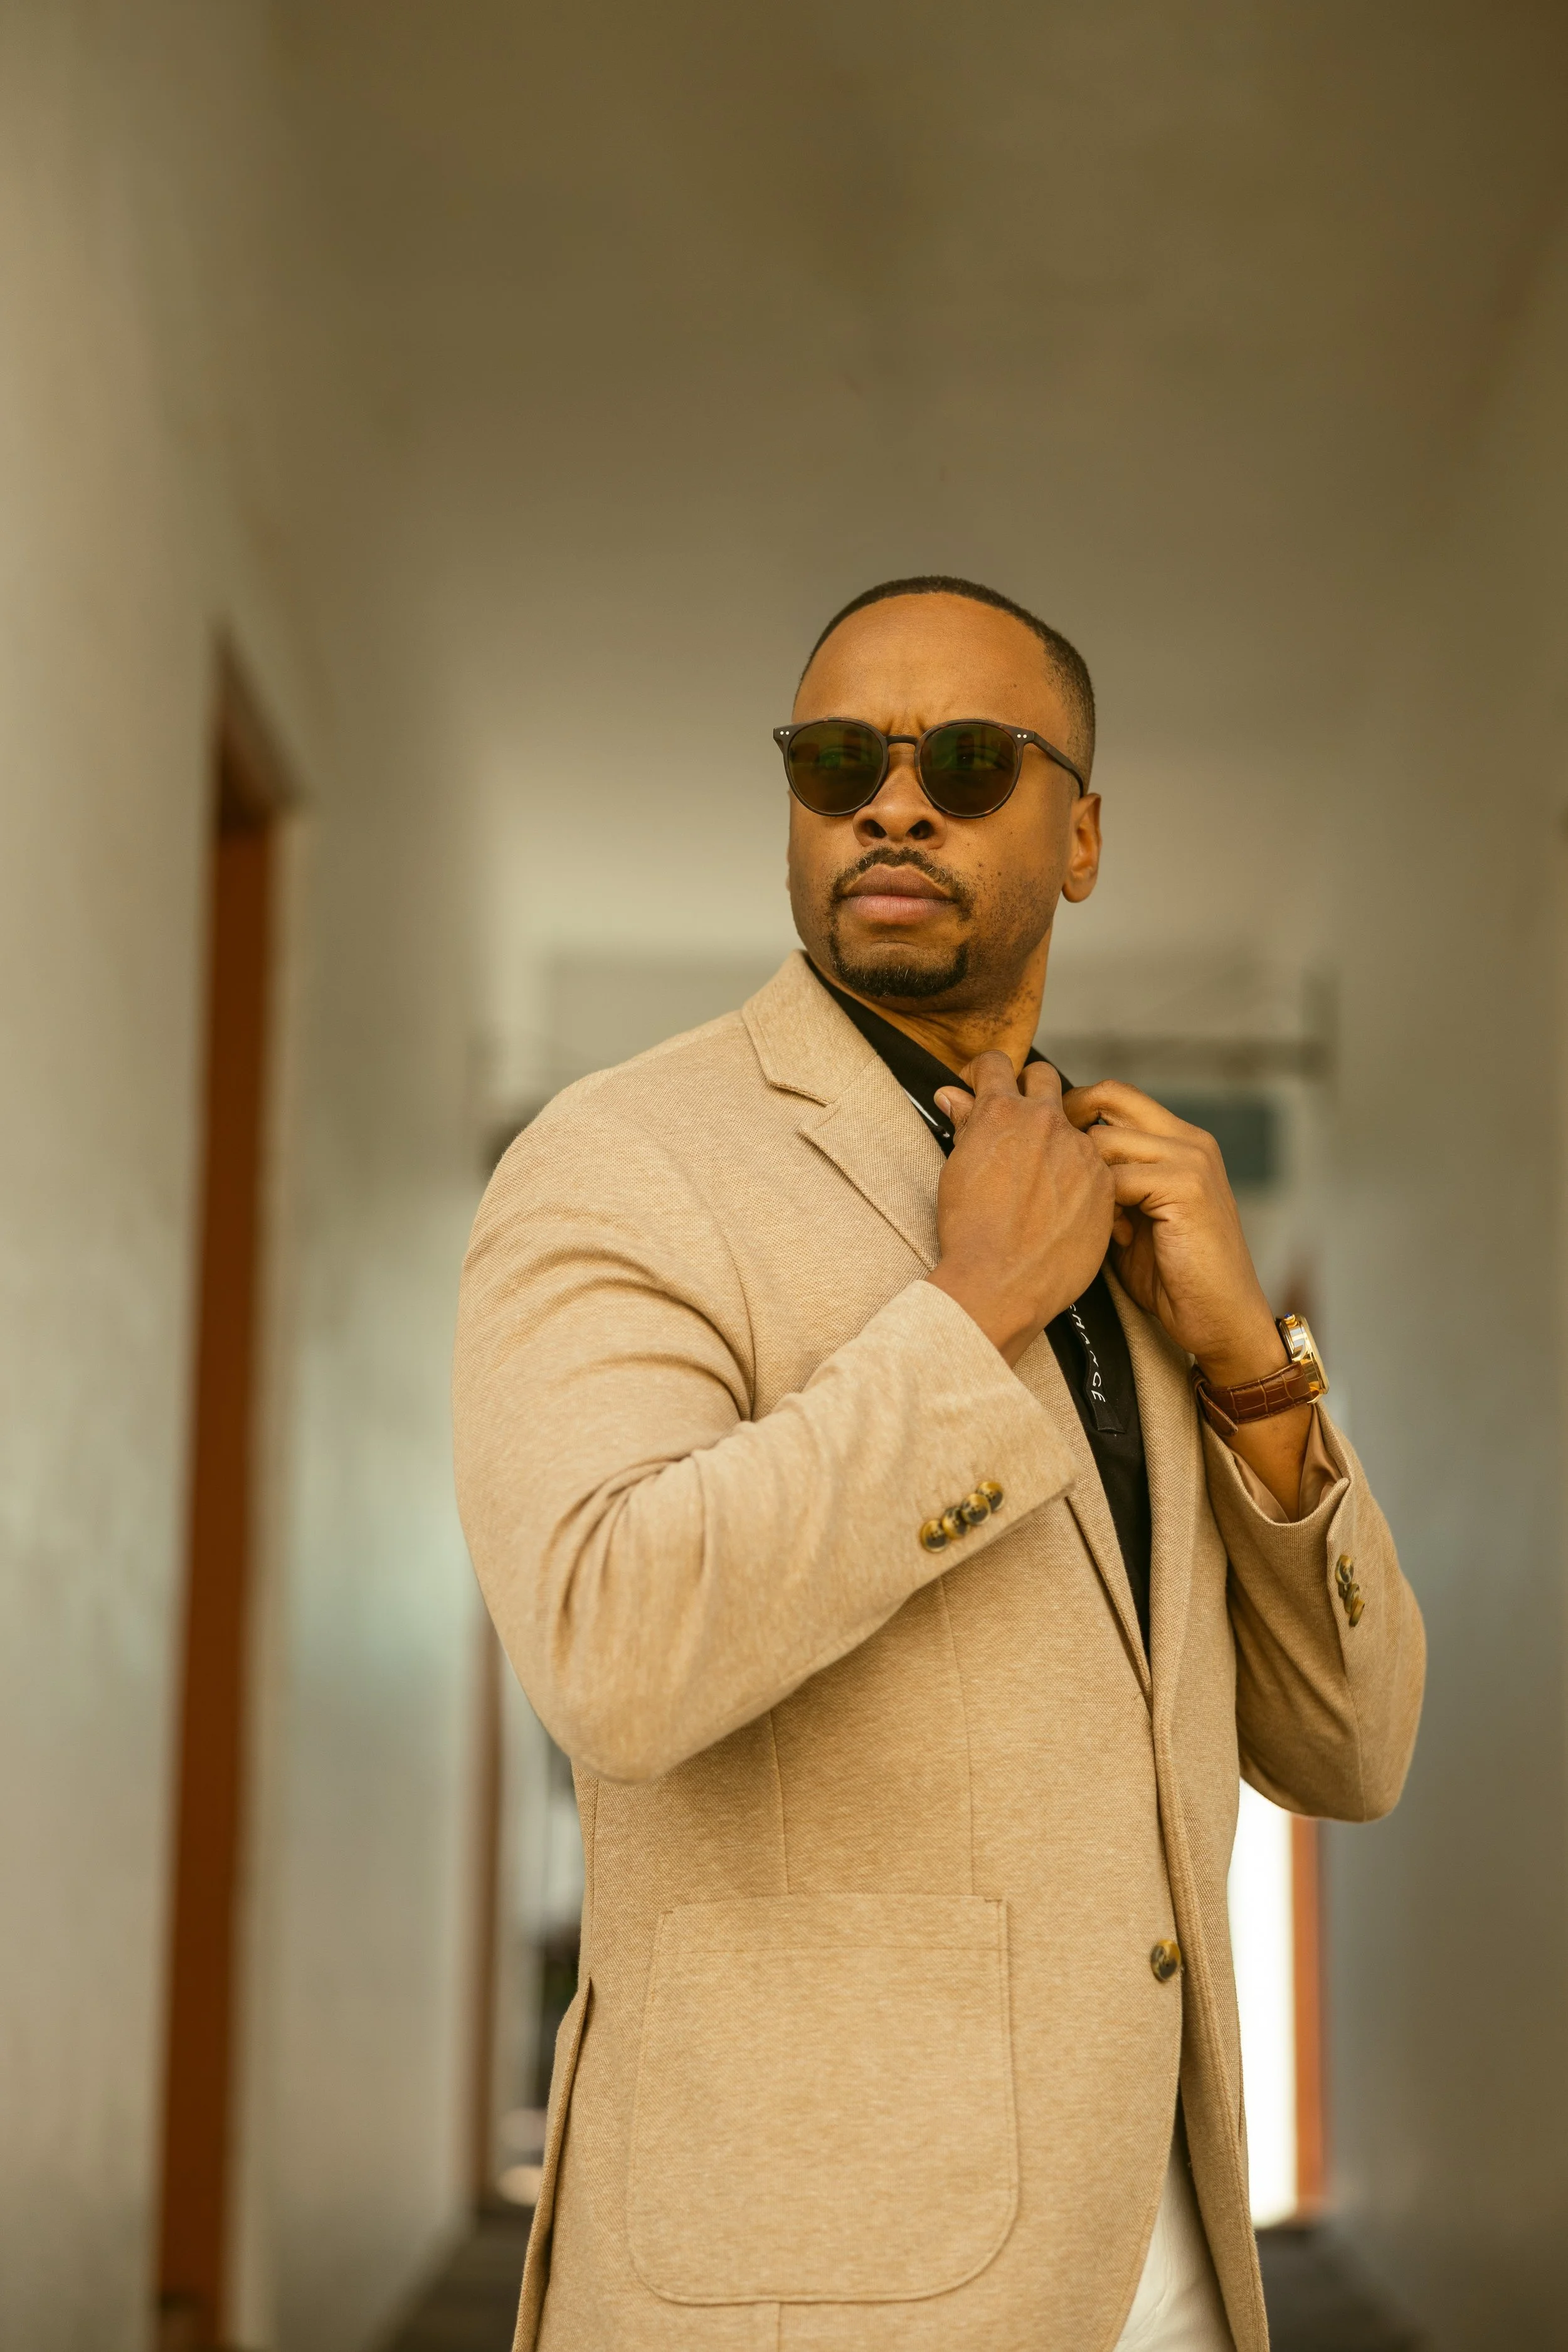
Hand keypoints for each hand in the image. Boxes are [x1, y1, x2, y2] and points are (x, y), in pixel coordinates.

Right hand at [926, 1053, 1114, 1366]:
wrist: (1002, 1283)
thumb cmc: (969, 1232)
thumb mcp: (957, 1170)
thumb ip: (964, 1125)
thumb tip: (953, 1095)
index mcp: (1002, 1113)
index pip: (996, 1064)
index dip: (984, 1073)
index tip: (980, 1090)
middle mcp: (1047, 1122)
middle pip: (1044, 1078)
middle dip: (1028, 1090)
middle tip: (1017, 1122)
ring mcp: (1081, 1151)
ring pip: (1073, 1125)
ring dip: (1056, 1138)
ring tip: (1040, 1175)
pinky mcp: (1105, 1183)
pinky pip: (1094, 1164)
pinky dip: (1079, 1176)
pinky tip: (1062, 1206)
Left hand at [1058, 1081, 1278, 1380]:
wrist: (1221, 1318)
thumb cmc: (1173, 1275)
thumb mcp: (1134, 1215)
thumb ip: (1110, 1180)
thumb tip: (1056, 1156)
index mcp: (1180, 1140)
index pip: (1115, 1095)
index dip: (1074, 1110)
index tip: (1046, 1145)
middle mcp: (1189, 1139)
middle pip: (1109, 1096)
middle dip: (1068, 1127)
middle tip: (1051, 1170)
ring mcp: (1191, 1159)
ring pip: (1104, 1141)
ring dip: (1085, 1178)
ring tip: (1096, 1219)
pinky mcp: (1187, 1186)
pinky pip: (1117, 1179)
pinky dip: (1103, 1208)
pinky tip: (1117, 1237)